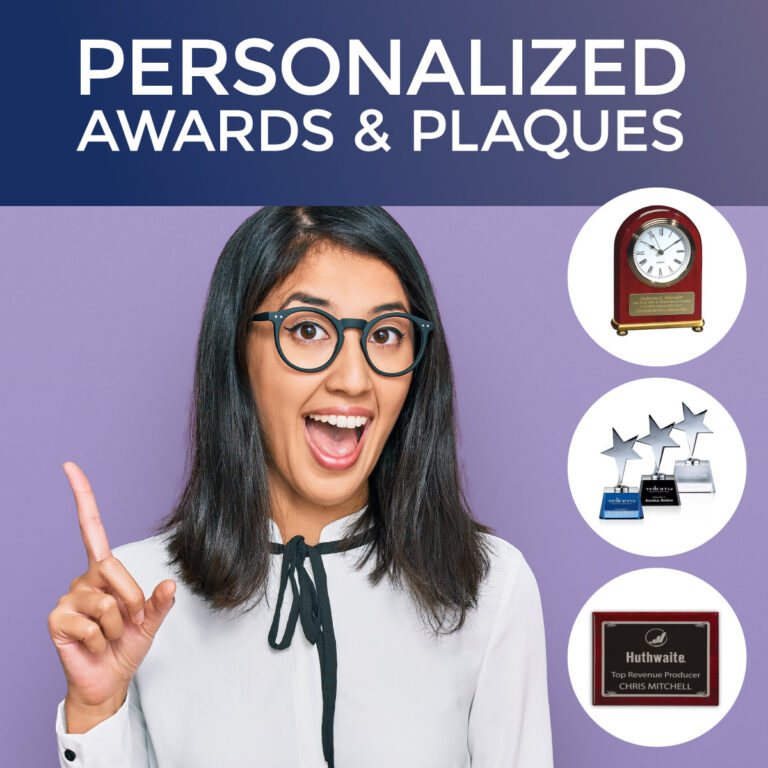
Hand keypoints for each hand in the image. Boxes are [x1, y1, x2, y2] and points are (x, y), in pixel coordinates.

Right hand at [47, 462, 175, 731]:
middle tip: (126, 623)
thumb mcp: (151, 622)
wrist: (108, 679)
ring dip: (115, 625)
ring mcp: (68, 598)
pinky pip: (90, 623)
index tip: (69, 466)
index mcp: (104, 570)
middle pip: (115, 572)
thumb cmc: (126, 645)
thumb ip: (160, 603)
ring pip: (106, 602)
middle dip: (131, 602)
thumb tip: (169, 585)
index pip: (91, 527)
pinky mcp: (57, 619)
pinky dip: (100, 639)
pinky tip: (93, 645)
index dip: (82, 497)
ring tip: (108, 635)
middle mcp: (83, 578)